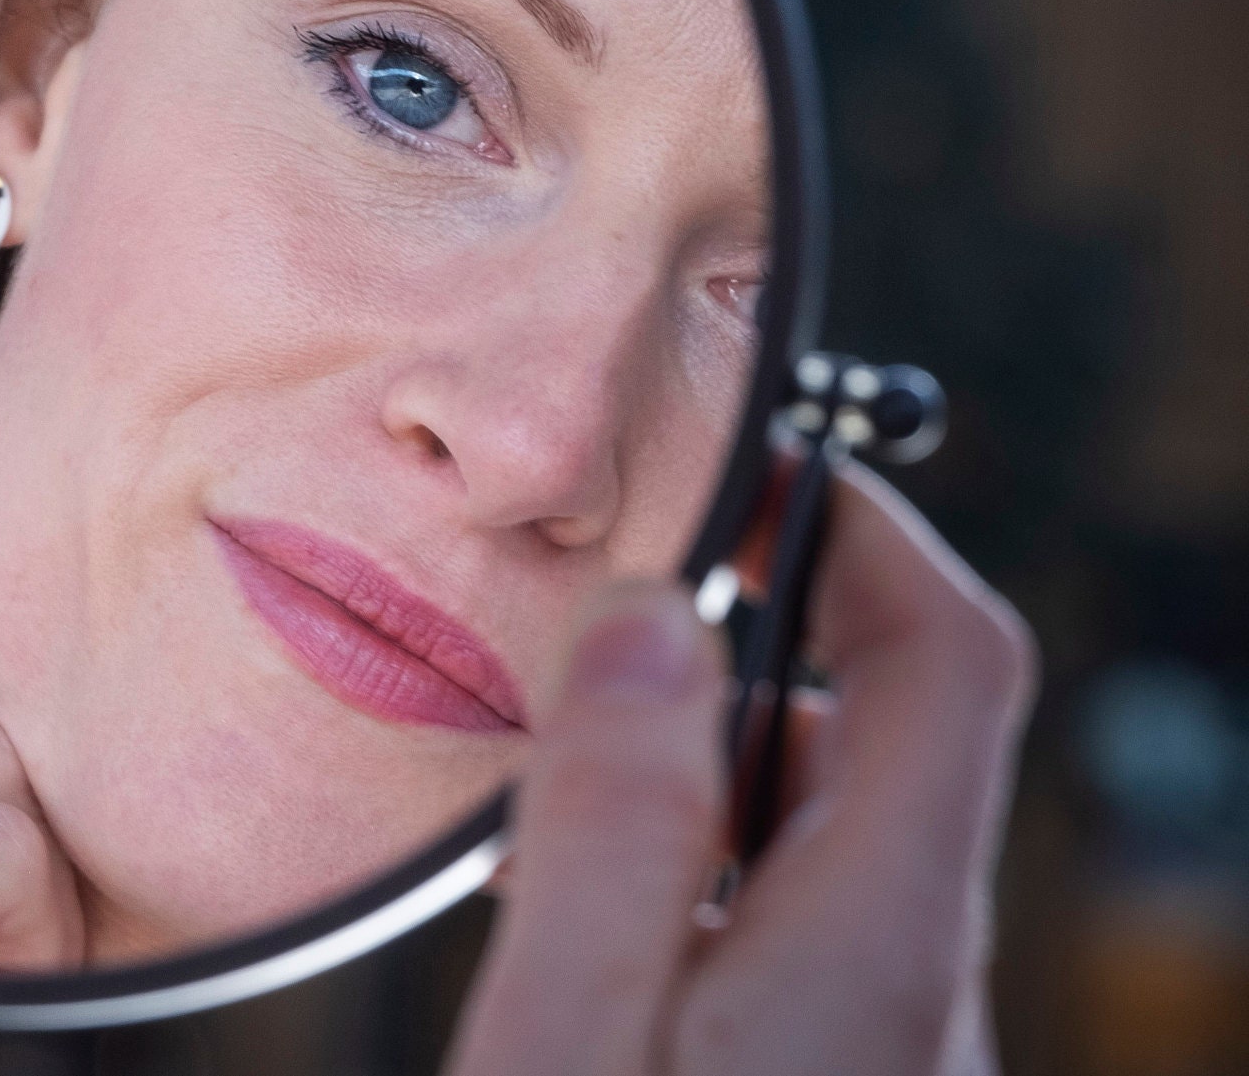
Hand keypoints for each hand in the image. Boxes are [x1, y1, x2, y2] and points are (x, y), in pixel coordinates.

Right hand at [449, 464, 1034, 1075]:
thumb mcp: (571, 1027)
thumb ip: (614, 824)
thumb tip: (648, 616)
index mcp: (877, 939)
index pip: (946, 655)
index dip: (855, 526)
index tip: (736, 465)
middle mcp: (915, 986)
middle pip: (872, 741)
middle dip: (728, 651)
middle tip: (580, 620)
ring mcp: (884, 1045)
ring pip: (815, 843)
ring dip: (689, 772)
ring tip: (535, 780)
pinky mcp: (834, 1075)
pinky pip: (784, 932)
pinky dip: (684, 874)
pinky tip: (567, 918)